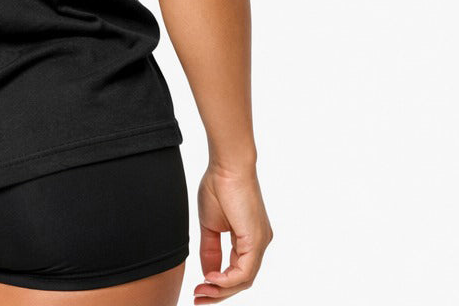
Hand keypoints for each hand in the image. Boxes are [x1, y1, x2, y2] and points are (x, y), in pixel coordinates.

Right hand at [193, 163, 272, 302]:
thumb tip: (207, 272)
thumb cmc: (218, 185)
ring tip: (202, 291)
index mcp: (248, 239)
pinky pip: (245, 271)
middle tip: (198, 298)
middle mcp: (258, 244)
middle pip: (241, 280)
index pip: (235, 270)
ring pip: (244, 279)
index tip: (198, 288)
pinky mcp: (257, 241)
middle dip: (218, 293)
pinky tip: (211, 279)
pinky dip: (228, 279)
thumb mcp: (210, 224)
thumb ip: (209, 249)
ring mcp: (260, 243)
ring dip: (222, 290)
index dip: (217, 283)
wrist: (227, 165)